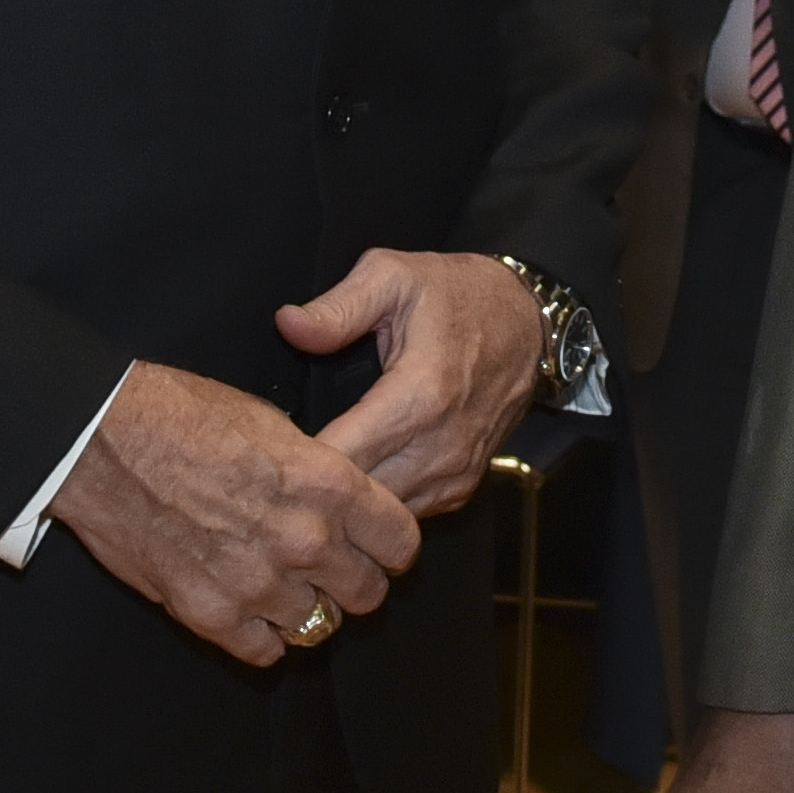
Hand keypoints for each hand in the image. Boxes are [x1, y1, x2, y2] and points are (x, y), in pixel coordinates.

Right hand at [53, 362, 421, 662]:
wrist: (101, 441)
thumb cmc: (181, 416)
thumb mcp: (271, 424)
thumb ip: (317, 473)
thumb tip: (337, 501)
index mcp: (329, 485)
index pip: (401, 544)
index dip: (391, 546)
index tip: (378, 546)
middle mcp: (304, 540)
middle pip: (368, 594)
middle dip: (354, 582)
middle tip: (330, 570)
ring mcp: (257, 584)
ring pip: (318, 627)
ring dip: (306, 609)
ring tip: (282, 587)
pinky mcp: (210, 614)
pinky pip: (265, 652)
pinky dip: (262, 636)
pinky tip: (248, 609)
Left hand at [281, 245, 539, 517]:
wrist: (527, 323)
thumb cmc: (456, 295)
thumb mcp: (394, 276)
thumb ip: (338, 306)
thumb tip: (289, 325)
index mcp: (421, 394)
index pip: (343, 455)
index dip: (297, 462)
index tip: (266, 453)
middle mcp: (442, 444)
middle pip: (361, 497)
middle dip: (316, 492)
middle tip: (274, 476)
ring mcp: (456, 472)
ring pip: (384, 516)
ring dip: (346, 507)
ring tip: (305, 486)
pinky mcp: (462, 486)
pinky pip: (409, 514)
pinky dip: (377, 509)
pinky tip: (348, 489)